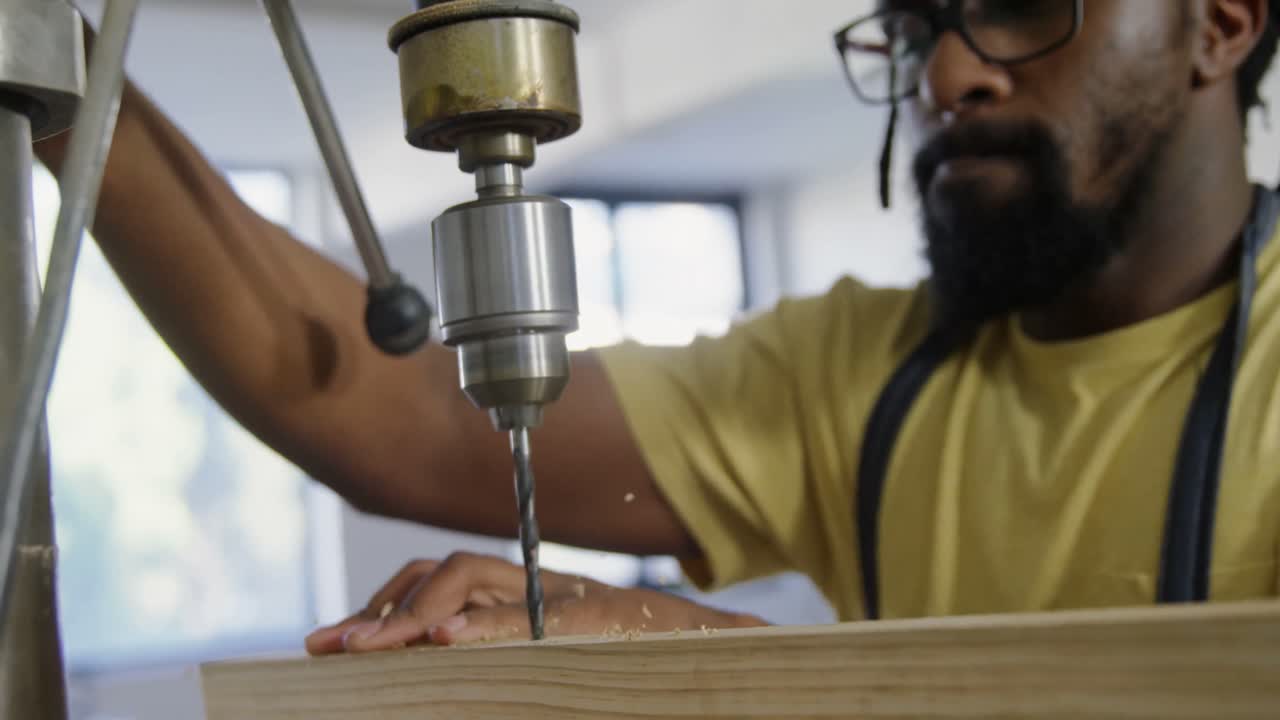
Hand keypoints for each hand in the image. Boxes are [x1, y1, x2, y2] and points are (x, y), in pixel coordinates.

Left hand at [305, 552, 766, 654]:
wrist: (699, 643)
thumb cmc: (622, 650)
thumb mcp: (546, 648)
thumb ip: (495, 642)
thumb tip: (431, 657)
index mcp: (513, 593)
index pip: (432, 581)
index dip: (380, 605)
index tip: (330, 643)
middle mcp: (527, 585)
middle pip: (437, 575)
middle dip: (379, 609)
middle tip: (331, 648)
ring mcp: (555, 597)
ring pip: (467, 580)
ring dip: (412, 614)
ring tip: (369, 648)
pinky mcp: (588, 617)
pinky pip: (527, 619)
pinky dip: (484, 628)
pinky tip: (444, 642)